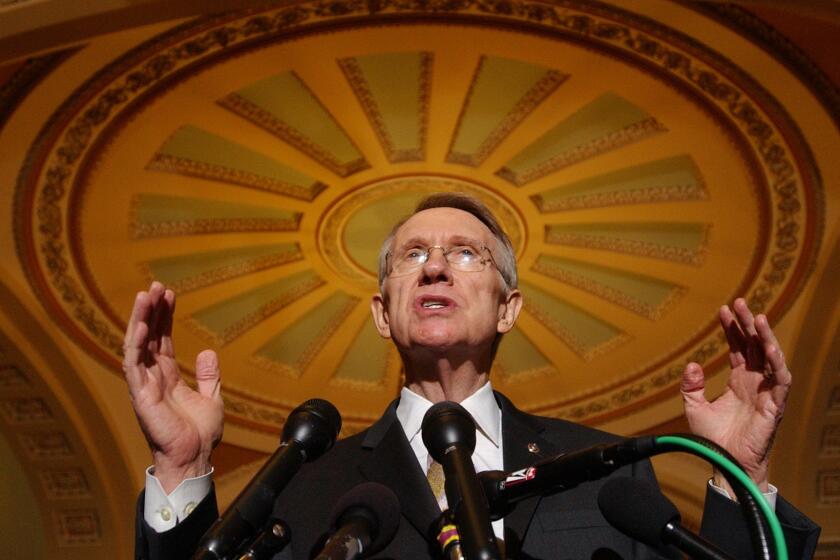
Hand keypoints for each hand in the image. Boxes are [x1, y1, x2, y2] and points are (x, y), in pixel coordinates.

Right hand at [123, 281, 223, 492]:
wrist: (194, 456)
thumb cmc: (200, 434)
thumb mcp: (212, 398)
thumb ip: (208, 375)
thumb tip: (207, 352)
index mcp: (167, 376)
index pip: (162, 339)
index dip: (164, 316)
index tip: (169, 294)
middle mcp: (152, 377)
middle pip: (148, 336)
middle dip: (151, 310)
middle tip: (156, 286)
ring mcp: (144, 384)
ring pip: (136, 345)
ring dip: (140, 319)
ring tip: (145, 295)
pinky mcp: (140, 394)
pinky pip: (134, 364)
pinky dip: (136, 343)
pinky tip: (142, 324)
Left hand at [681, 298, 790, 491]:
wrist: (725, 463)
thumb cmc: (713, 439)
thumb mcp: (694, 408)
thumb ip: (690, 386)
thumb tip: (691, 364)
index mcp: (739, 380)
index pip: (739, 347)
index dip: (732, 329)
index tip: (723, 310)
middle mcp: (755, 382)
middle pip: (755, 346)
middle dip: (749, 324)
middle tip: (740, 302)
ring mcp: (766, 392)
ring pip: (772, 358)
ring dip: (766, 337)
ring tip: (759, 317)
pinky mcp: (775, 404)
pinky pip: (781, 380)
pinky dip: (778, 363)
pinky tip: (770, 348)